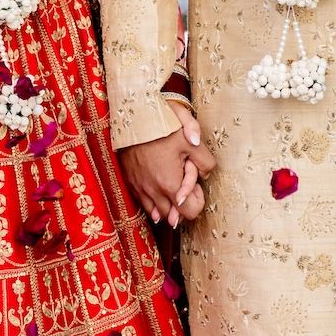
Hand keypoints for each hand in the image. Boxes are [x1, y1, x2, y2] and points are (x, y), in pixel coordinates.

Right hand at [116, 101, 214, 227]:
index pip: (190, 212)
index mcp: (170, 184)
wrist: (130, 117)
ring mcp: (140, 188)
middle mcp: (153, 192)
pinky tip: (158, 191)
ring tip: (172, 186)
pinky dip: (153, 202)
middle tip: (184, 183)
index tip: (196, 183)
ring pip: (157, 213)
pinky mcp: (130, 182)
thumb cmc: (161, 127)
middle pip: (173, 217)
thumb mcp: (190, 139)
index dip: (198, 200)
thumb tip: (205, 174)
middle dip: (182, 204)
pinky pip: (144, 204)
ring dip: (168, 205)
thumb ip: (205, 160)